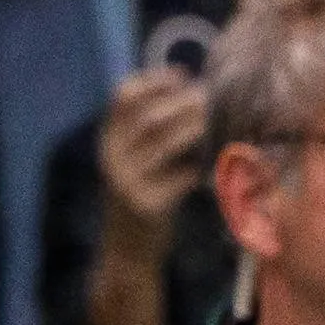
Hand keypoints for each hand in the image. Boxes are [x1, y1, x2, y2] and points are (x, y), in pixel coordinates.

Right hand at [95, 66, 210, 235]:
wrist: (126, 249)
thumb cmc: (139, 196)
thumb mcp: (132, 162)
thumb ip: (148, 134)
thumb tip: (191, 96)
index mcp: (108, 140)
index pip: (123, 97)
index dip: (153, 80)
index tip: (183, 74)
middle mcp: (113, 157)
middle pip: (149, 116)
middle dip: (184, 103)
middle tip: (211, 99)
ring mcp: (128, 182)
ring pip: (166, 144)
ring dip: (196, 130)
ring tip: (216, 125)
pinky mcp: (148, 205)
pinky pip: (180, 177)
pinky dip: (199, 168)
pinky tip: (212, 165)